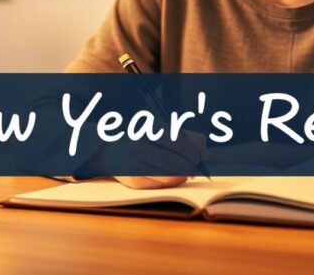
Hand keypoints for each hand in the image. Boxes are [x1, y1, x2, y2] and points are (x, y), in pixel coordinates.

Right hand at [84, 130, 207, 188]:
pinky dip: (173, 182)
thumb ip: (185, 135)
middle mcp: (138, 147)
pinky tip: (175, 177)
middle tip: (197, 166)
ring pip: (169, 176)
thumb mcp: (161, 129)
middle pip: (173, 161)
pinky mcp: (134, 183)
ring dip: (184, 175)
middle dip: (191, 166)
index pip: (175, 140)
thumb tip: (203, 148)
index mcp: (146, 129)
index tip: (201, 155)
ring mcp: (134, 166)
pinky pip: (161, 185)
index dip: (192, 150)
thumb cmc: (143, 138)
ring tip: (188, 171)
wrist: (110, 152)